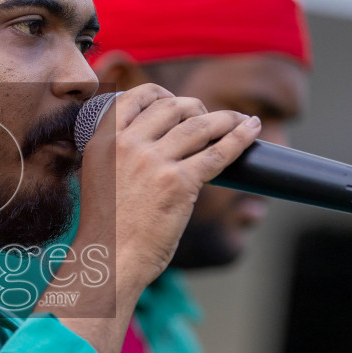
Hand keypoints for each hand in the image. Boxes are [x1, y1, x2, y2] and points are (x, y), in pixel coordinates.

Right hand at [82, 84, 259, 289]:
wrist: (110, 259)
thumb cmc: (107, 228)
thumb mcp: (99, 178)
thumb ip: (119, 156)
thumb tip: (155, 143)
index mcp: (103, 142)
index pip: (135, 98)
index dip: (160, 94)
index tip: (174, 101)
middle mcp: (127, 146)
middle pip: (171, 106)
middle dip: (194, 107)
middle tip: (206, 120)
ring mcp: (154, 163)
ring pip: (198, 125)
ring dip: (224, 118)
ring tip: (238, 120)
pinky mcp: (179, 183)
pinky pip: (218, 153)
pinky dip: (240, 137)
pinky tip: (252, 129)